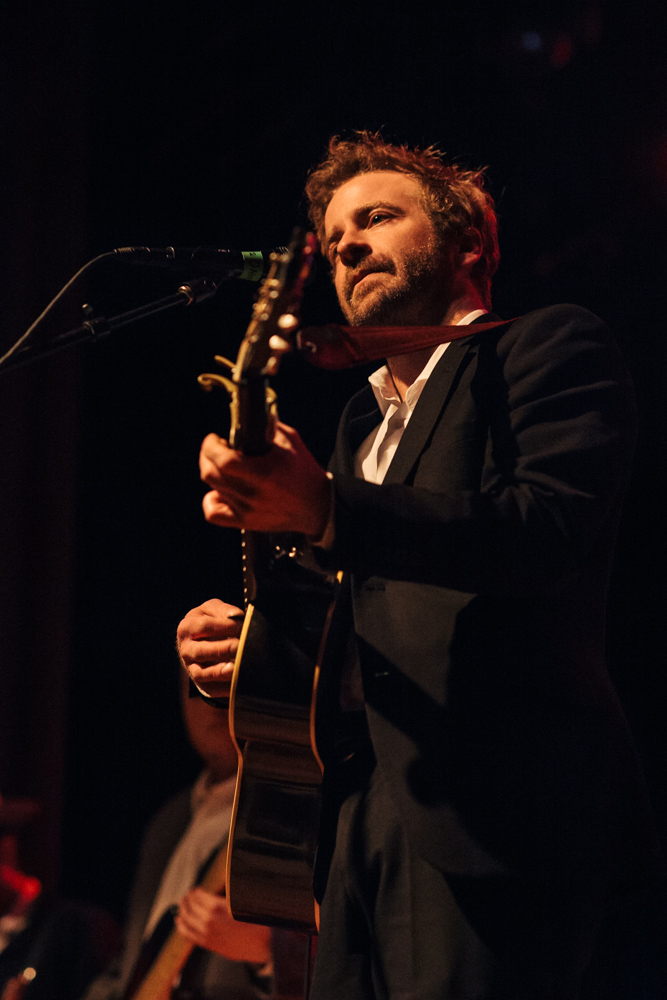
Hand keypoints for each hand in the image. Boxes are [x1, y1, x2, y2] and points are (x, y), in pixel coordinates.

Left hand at [175, 887, 271, 963]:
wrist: (266, 943)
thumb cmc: (258, 919)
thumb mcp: (243, 900)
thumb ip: (228, 894)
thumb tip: (220, 887)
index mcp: (217, 907)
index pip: (198, 897)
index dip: (195, 892)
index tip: (195, 890)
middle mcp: (209, 922)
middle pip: (190, 908)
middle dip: (187, 900)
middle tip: (187, 896)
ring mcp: (208, 935)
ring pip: (187, 922)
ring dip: (182, 912)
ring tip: (181, 907)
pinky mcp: (211, 946)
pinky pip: (190, 936)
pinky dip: (182, 928)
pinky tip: (180, 923)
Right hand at [177, 599, 243, 699]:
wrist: (201, 641)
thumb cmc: (210, 622)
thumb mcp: (213, 610)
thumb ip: (223, 610)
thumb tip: (236, 616)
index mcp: (187, 628)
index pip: (204, 626)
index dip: (224, 626)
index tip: (241, 626)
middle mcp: (185, 649)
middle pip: (202, 651)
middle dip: (223, 649)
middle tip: (240, 646)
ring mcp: (191, 668)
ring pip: (202, 673)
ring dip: (219, 672)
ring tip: (235, 668)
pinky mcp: (201, 683)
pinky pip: (212, 688)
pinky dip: (224, 688)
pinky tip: (238, 683)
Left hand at [200, 422, 330, 535]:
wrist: (317, 507)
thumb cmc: (304, 472)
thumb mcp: (292, 441)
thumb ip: (270, 425)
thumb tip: (252, 411)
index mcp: (264, 472)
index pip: (223, 460)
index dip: (211, 446)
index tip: (214, 439)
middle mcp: (253, 493)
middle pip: (210, 474)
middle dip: (207, 456)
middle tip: (216, 449)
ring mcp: (247, 510)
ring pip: (212, 489)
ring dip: (214, 473)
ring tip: (225, 468)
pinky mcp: (245, 522)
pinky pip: (214, 513)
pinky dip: (211, 500)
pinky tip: (219, 492)